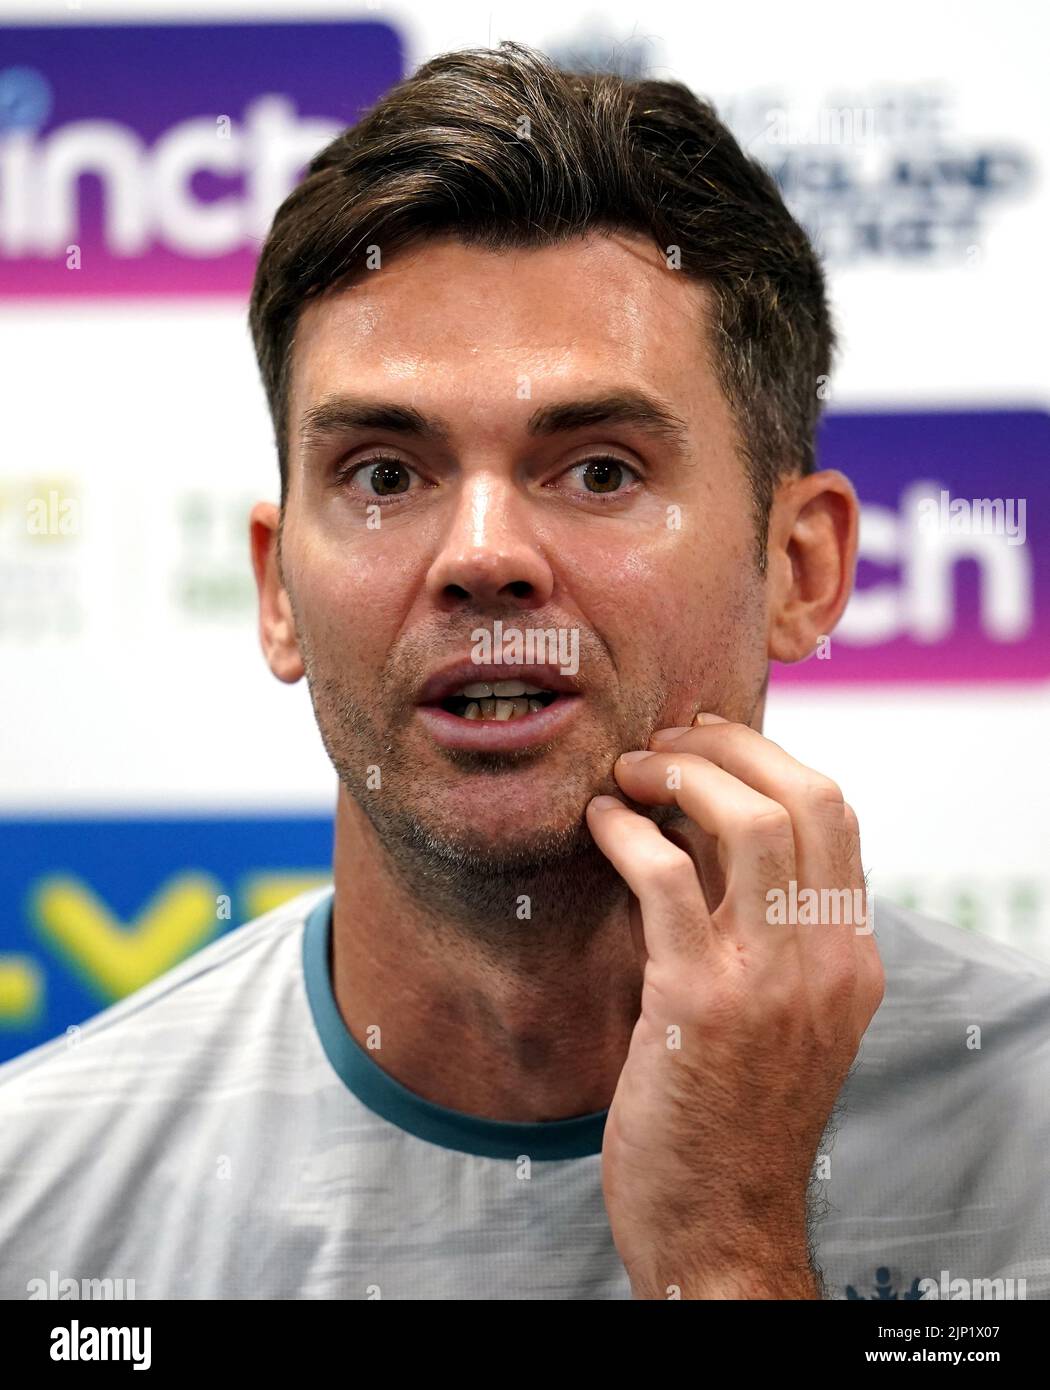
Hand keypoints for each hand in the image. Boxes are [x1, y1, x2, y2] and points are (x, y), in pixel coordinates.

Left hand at [585, 714, 883, 1299]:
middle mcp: (827, 961)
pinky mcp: (698, 1003)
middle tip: (667, 741)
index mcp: (852, 960)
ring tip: (630, 771)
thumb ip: (761, 926)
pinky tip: (599, 823)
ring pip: (749, 822)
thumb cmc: (734, 1117)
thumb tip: (703, 829)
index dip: (771, 760)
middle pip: (808, 799)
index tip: (710, 744)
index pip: (837, 818)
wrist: (720, 1228)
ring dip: (680, 774)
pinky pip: (663, 879)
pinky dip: (626, 831)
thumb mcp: (781, 1016)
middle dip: (732, 745)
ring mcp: (770, 981)